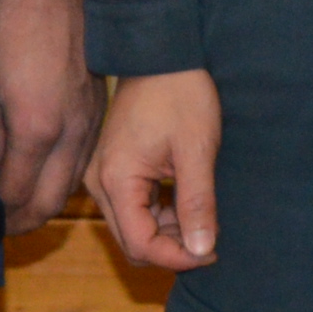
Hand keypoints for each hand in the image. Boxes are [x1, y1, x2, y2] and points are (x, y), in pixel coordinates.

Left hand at [0, 0, 99, 234]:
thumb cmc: (12, 31)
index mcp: (35, 128)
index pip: (15, 195)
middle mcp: (69, 133)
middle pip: (48, 203)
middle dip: (20, 223)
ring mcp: (88, 124)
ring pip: (68, 186)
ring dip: (42, 204)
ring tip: (14, 207)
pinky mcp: (97, 113)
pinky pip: (80, 162)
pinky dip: (59, 180)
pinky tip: (40, 175)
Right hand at [95, 68, 221, 270]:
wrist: (161, 53)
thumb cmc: (180, 94)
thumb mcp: (196, 150)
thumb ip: (197, 203)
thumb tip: (202, 249)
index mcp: (116, 180)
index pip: (141, 245)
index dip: (178, 258)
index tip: (212, 252)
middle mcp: (100, 183)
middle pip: (132, 242)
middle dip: (172, 249)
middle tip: (211, 239)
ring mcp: (104, 175)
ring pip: (134, 227)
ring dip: (168, 232)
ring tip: (204, 217)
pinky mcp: (113, 168)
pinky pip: (134, 207)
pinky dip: (160, 214)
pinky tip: (187, 202)